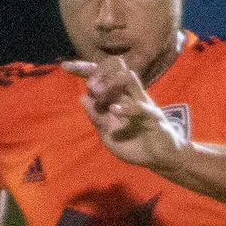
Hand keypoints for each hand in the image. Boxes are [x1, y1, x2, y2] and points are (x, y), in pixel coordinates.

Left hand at [65, 56, 183, 170]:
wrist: (160, 159)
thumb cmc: (135, 144)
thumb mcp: (108, 135)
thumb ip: (97, 118)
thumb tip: (83, 98)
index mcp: (117, 97)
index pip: (101, 76)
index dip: (83, 69)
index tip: (65, 67)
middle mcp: (129, 95)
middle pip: (116, 67)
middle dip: (99, 71)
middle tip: (91, 86)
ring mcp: (141, 102)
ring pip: (129, 78)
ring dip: (111, 82)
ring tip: (98, 92)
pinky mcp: (153, 116)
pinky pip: (140, 106)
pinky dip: (126, 107)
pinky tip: (114, 110)